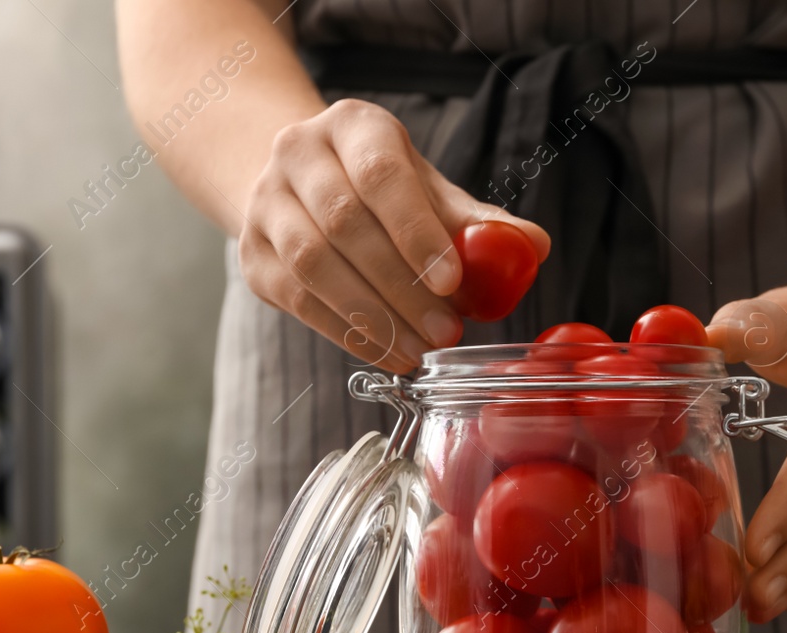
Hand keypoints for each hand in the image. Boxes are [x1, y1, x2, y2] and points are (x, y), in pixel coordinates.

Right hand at [238, 98, 550, 372]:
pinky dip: (348, 333)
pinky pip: (299, 301)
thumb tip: (532, 246)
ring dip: (374, 317)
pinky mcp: (253, 256)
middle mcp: (297, 154)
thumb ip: (476, 219)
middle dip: (402, 287)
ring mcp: (266, 205)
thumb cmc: (378, 190)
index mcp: (352, 126)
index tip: (452, 281)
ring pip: (315, 265)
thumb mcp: (427, 189)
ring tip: (420, 348)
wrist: (297, 188)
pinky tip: (388, 352)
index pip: (382, 175)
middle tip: (446, 331)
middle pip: (346, 224)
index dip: (416, 230)